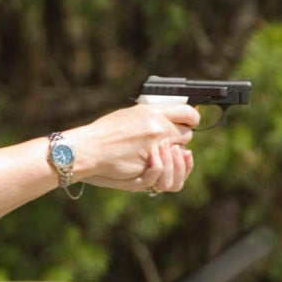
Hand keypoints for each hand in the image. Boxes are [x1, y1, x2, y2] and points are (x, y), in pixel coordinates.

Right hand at [68, 104, 197, 191]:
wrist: (88, 149)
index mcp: (152, 111)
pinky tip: (153, 165)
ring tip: (158, 155)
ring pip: (181, 153)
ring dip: (173, 156)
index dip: (192, 119)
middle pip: (187, 134)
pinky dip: (164, 169)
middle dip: (178, 139)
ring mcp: (156, 146)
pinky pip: (170, 169)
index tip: (190, 122)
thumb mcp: (128, 115)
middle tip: (164, 143)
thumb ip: (150, 117)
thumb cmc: (103, 133)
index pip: (187, 112)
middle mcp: (158, 127)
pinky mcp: (151, 164)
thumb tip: (166, 119)